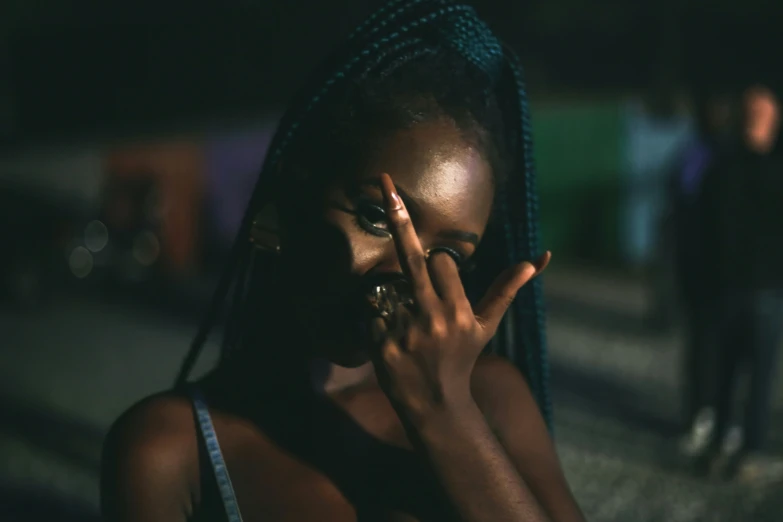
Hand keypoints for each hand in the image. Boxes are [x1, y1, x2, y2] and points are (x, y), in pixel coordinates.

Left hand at [370, 173, 549, 425]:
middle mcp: (433, 318)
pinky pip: (369, 310)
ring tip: (403, 324)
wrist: (434, 404)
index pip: (440, 261)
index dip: (436, 265)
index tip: (438, 279)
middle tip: (385, 183)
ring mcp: (404, 331)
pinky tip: (388, 336)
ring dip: (388, 296)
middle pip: (411, 257)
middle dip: (398, 217)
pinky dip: (374, 316)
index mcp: (459, 310)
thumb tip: (539, 259)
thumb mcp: (486, 326)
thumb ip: (506, 290)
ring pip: (385, 288)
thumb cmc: (461, 358)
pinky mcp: (380, 344)